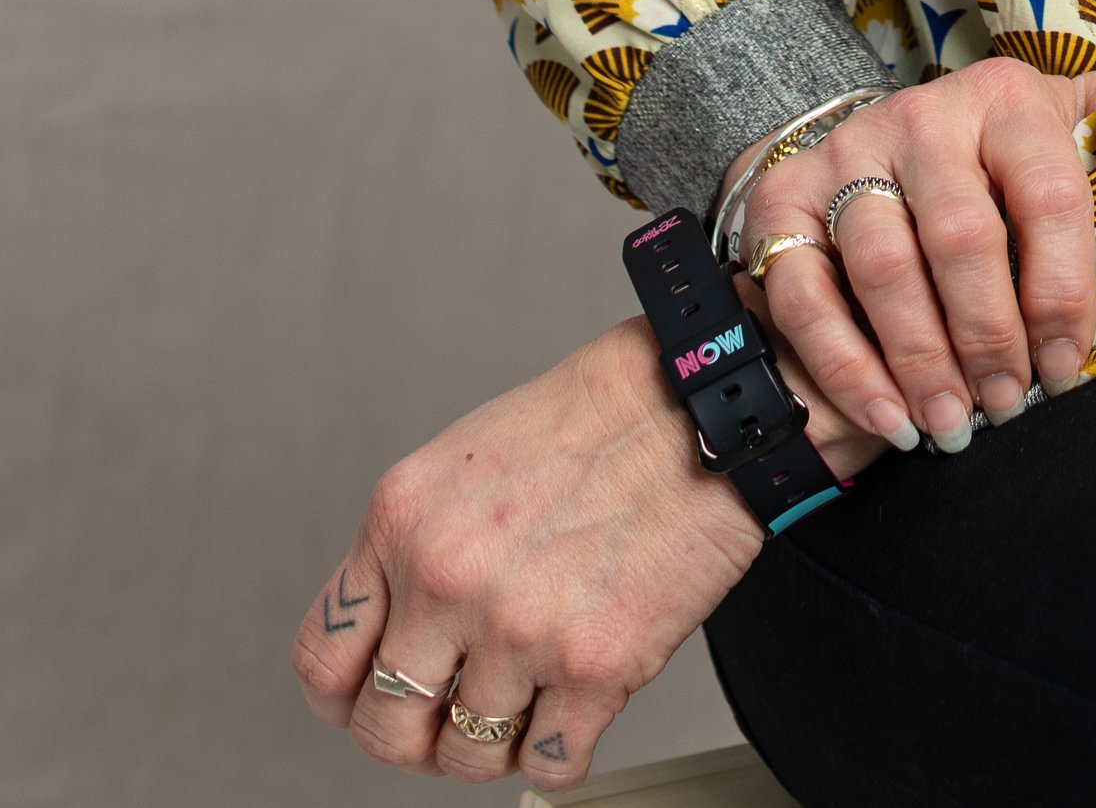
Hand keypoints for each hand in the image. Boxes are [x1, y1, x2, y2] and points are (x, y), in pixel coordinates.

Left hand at [291, 313, 874, 785]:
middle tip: (453, 719)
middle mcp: (447, 577)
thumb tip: (389, 642)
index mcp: (401, 520)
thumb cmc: (593, 421)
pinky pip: (546, 769)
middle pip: (385, 727)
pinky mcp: (596, 667)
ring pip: (465, 757)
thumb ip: (412, 551)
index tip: (372, 703)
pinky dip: (557, 755)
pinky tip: (573, 710)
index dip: (346, 700)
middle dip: (417, 738)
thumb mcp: (463, 462)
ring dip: (494, 744)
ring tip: (529, 702)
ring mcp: (519, 628)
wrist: (698, 401)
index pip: (323, 662)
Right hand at [741, 40, 1095, 455]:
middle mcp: (921, 115)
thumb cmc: (996, 166)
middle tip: (1010, 406)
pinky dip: (849, 369)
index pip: (1047, 193)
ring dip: (923, 361)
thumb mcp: (1067, 126)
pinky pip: (805, 294)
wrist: (873, 157)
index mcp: (1004, 98)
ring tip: (955, 424)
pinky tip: (891, 419)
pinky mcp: (782, 201)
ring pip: (884, 268)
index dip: (1062, 292)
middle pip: (962, 238)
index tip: (1066, 367)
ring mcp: (845, 153)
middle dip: (991, 339)